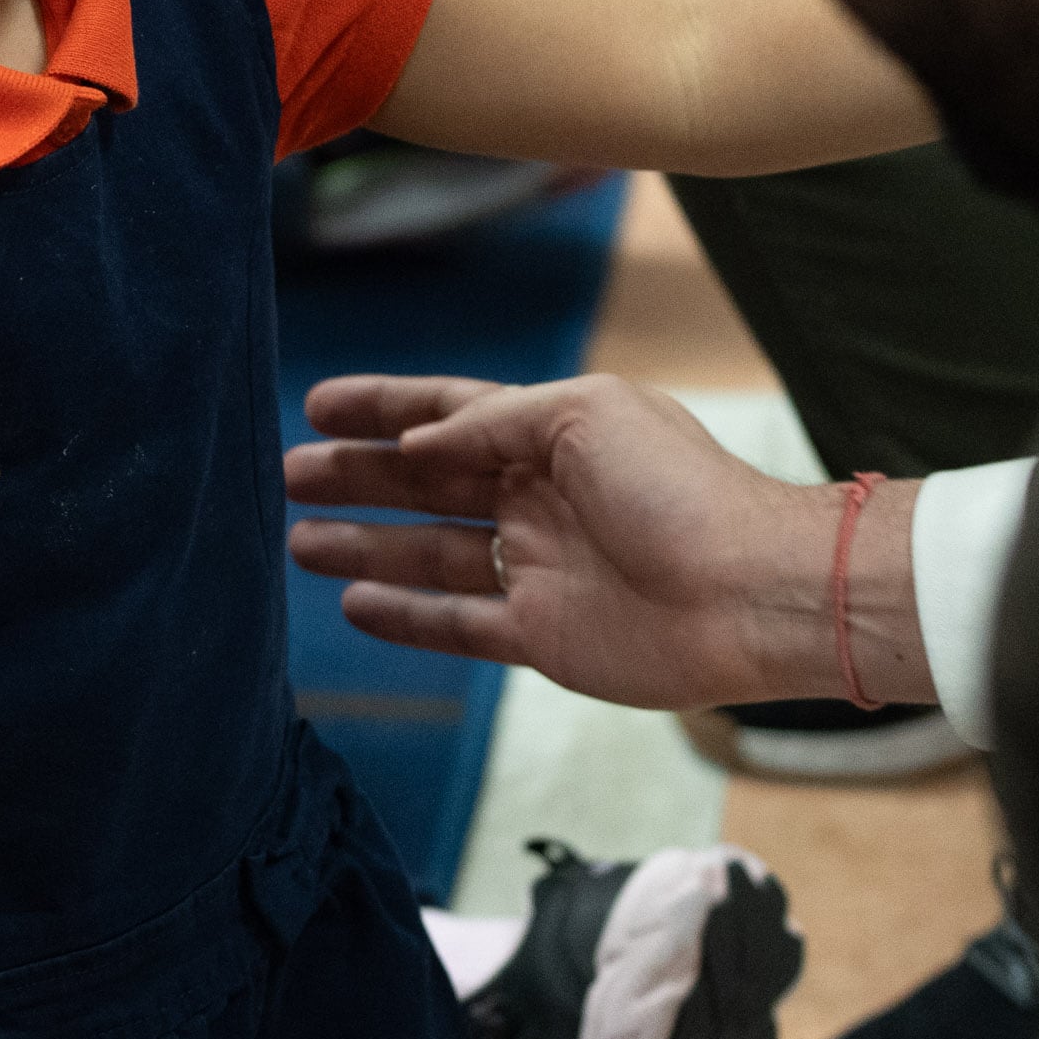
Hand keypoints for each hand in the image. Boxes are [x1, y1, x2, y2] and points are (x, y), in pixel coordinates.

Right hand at [285, 373, 915, 712]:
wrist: (751, 590)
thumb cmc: (682, 488)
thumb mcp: (584, 416)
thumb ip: (491, 425)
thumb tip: (415, 447)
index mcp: (553, 434)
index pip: (448, 414)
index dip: (383, 407)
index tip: (317, 402)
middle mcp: (540, 498)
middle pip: (427, 484)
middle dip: (358, 476)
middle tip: (288, 472)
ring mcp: (540, 568)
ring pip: (431, 554)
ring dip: (365, 545)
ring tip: (296, 540)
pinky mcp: (544, 636)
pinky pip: (457, 623)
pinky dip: (405, 614)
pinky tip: (354, 602)